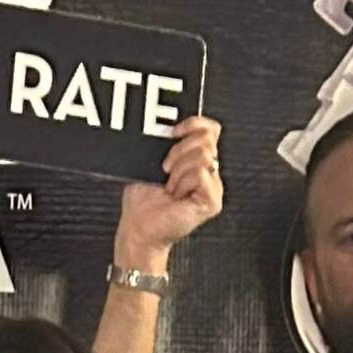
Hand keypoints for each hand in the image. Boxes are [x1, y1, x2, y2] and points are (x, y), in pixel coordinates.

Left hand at [115, 115, 224, 270]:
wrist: (139, 227)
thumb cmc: (143, 200)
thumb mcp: (152, 161)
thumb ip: (169, 143)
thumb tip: (174, 126)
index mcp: (196, 159)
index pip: (210, 129)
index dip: (193, 124)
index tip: (172, 133)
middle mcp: (208, 171)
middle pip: (207, 139)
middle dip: (179, 150)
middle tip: (165, 169)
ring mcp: (213, 187)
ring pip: (204, 155)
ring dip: (179, 171)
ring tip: (170, 187)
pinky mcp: (213, 201)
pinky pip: (202, 175)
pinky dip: (183, 183)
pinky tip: (177, 195)